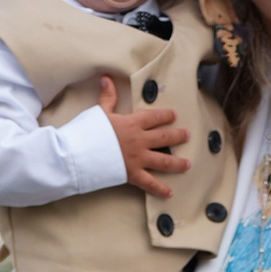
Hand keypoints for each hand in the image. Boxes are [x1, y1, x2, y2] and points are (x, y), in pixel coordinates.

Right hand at [99, 74, 188, 196]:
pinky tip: (170, 192)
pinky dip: (160, 189)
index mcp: (133, 123)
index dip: (165, 115)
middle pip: (164, 137)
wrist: (82, 152)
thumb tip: (106, 79)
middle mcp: (140, 140)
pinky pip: (150, 183)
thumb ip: (107, 97)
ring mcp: (139, 158)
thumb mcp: (99, 111)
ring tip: (187, 164)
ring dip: (177, 162)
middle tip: (188, 135)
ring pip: (164, 160)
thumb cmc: (89, 131)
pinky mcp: (133, 174)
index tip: (174, 115)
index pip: (154, 117)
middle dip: (178, 136)